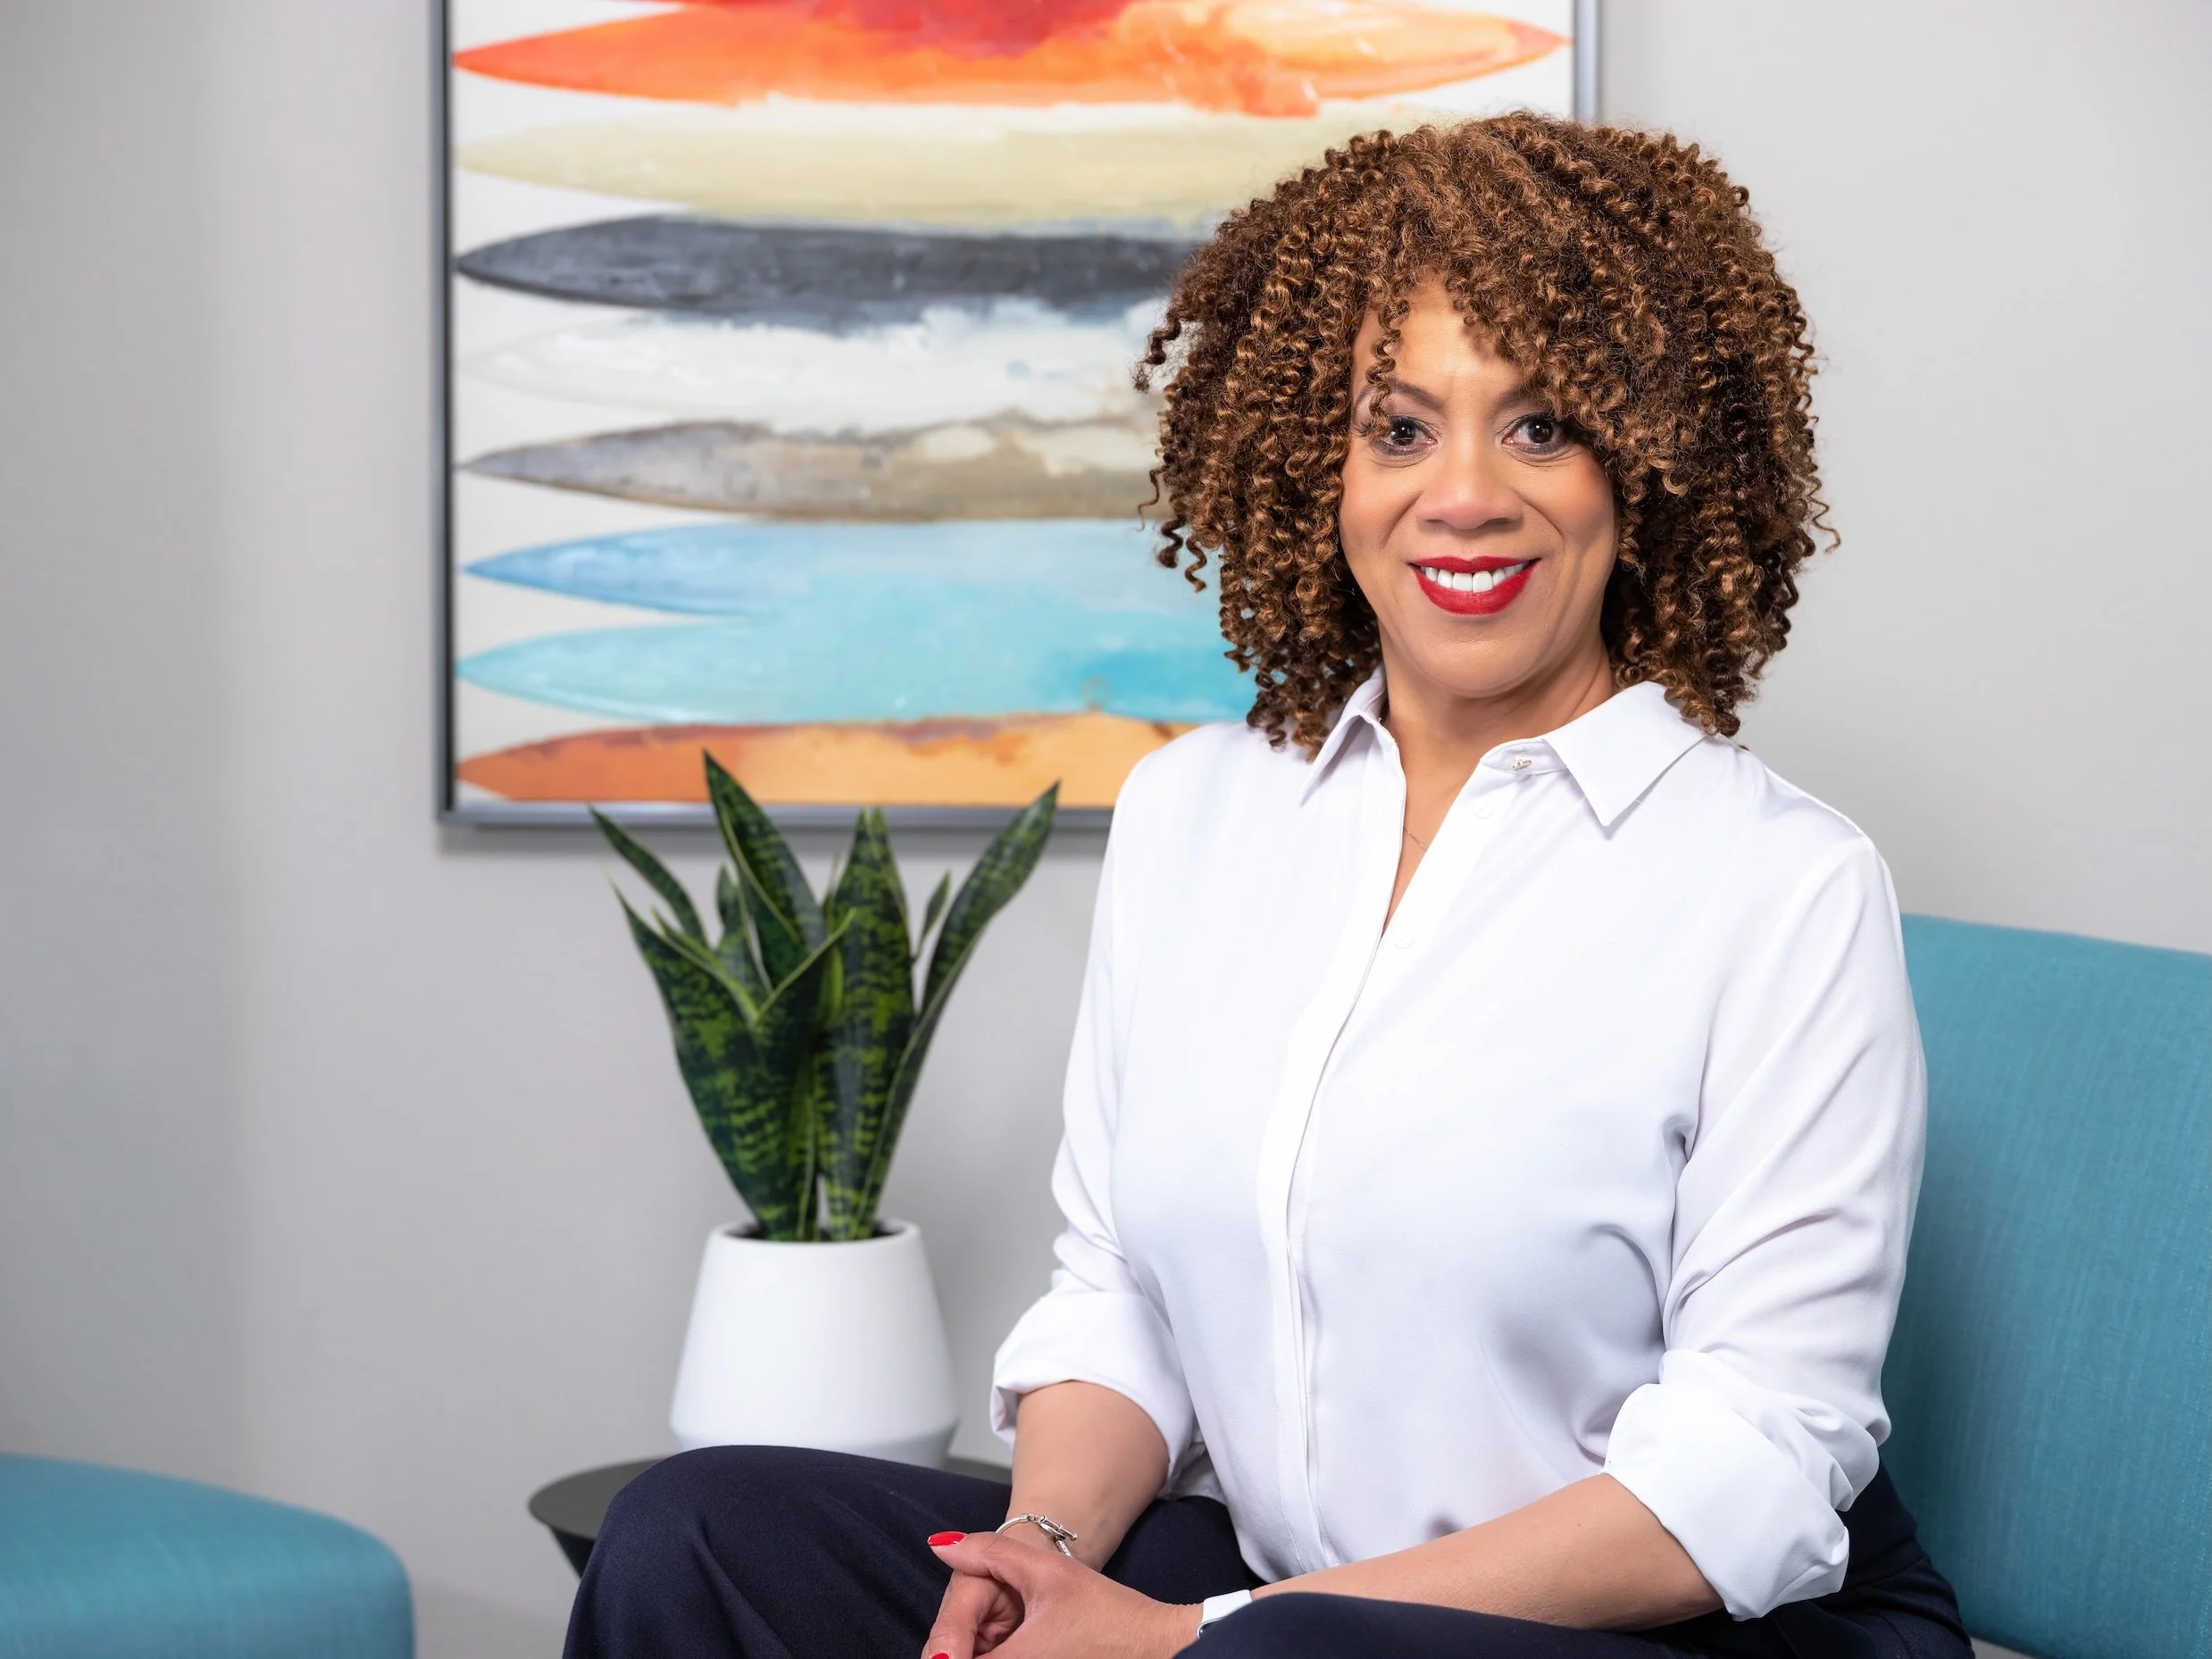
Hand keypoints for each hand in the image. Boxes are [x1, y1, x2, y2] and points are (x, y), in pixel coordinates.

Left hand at [921, 1530, 1196, 1658]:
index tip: (956, 1632)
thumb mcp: (1047, 1571)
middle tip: (980, 1629)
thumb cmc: (1108, 1613)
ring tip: (1006, 1634)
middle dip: (958, 1650)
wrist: (1156, 1647)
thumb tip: (943, 1546)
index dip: (946, 1646)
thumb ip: (990, 1554)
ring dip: (977, 1656)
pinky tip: (1016, 1647)